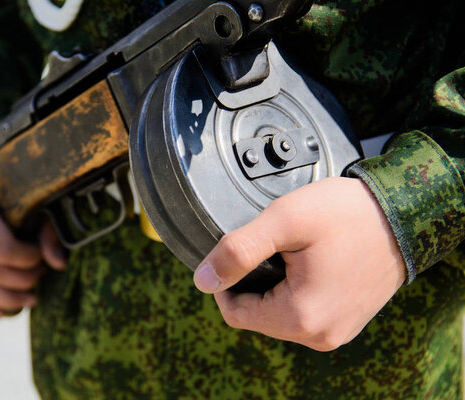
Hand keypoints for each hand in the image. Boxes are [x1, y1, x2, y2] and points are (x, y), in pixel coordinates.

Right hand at [0, 142, 66, 319]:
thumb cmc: (4, 172)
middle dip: (21, 280)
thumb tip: (60, 264)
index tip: (42, 255)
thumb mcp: (27, 189)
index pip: (2, 248)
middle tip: (42, 277)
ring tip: (32, 299)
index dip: (29, 260)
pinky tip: (3, 314)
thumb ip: (45, 224)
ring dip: (6, 298)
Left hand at [193, 177, 405, 350]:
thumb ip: (237, 250)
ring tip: (290, 255)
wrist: (404, 214)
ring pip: (278, 316)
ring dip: (272, 287)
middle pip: (256, 317)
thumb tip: (202, 280)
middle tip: (269, 248)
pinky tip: (305, 265)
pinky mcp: (345, 322)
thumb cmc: (349, 214)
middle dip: (251, 283)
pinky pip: (302, 314)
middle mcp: (320, 334)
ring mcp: (336, 331)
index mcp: (302, 317)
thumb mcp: (284, 221)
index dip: (225, 282)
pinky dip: (293, 292)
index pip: (235, 314)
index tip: (237, 254)